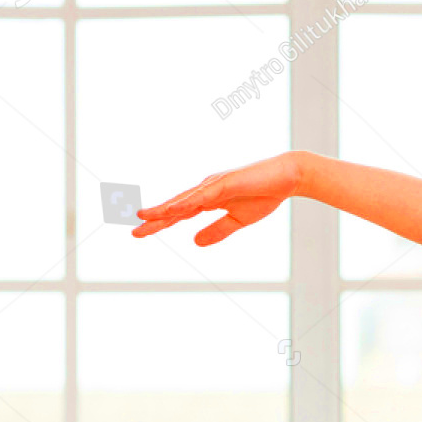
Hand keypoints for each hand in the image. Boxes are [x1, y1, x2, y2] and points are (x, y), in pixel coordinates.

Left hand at [131, 151, 302, 246]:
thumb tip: (195, 242)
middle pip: (175, 207)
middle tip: (134, 230)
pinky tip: (173, 210)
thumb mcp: (238, 221)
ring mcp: (214, 185)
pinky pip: (202, 196)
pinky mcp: (225, 183)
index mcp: (208, 200)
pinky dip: (186, 203)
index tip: (139, 232)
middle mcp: (205, 190)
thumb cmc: (264, 196)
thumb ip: (217, 231)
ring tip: (144, 216)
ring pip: (184, 201)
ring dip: (164, 209)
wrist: (287, 178)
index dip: (159, 223)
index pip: (179, 215)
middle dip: (154, 218)